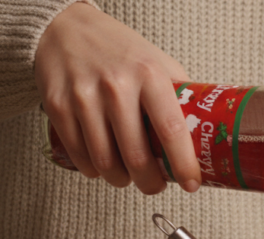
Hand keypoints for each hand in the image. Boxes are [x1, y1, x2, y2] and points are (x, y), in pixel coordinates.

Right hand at [34, 2, 199, 193]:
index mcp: (149, 75)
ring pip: (105, 161)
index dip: (183, 164)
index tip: (191, 183)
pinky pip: (79, 154)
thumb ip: (180, 94)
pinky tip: (101, 166)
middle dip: (149, 183)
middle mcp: (116, 86)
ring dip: (120, 180)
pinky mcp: (58, 106)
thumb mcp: (158, 62)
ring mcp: (84, 97)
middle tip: (154, 186)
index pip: (171, 130)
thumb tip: (206, 132)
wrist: (66, 28)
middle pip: (136, 156)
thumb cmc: (119, 50)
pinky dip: (93, 170)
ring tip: (127, 178)